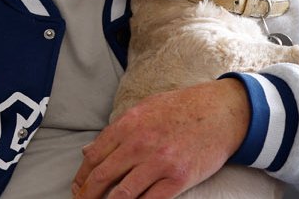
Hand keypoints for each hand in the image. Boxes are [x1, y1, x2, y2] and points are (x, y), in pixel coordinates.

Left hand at [70, 79, 249, 198]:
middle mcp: (140, 144)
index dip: (81, 177)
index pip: (93, 157)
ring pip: (123, 194)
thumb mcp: (143, 110)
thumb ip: (115, 132)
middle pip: (102, 177)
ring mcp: (160, 163)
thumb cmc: (181, 109)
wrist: (221, 112)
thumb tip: (88, 151)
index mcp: (127, 125)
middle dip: (87, 195)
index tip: (77, 188)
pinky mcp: (179, 178)